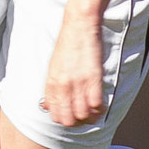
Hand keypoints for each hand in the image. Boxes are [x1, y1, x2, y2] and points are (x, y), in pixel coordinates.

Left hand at [41, 9, 106, 126]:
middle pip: (68, 120)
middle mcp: (63, 86)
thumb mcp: (52, 68)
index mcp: (51, 84)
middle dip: (77, 122)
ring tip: (94, 112)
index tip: (71, 117)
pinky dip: (100, 109)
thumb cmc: (67, 45)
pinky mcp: (93, 78)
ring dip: (90, 117)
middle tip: (84, 117)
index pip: (55, 115)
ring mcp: (78, 83)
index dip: (64, 120)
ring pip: (83, 115)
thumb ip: (51, 89)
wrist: (79, 26)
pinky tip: (101, 104)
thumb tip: (47, 106)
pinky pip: (96, 104)